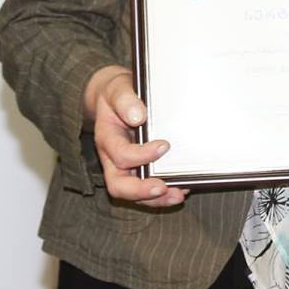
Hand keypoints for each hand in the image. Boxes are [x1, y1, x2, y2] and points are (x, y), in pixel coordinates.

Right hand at [86, 65, 185, 208]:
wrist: (116, 99)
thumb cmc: (118, 95)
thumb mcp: (118, 90)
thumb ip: (125, 100)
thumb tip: (137, 116)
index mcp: (107, 138)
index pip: (120, 155)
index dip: (141, 155)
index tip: (164, 146)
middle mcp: (112, 158)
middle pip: (118, 185)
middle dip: (140, 191)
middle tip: (162, 187)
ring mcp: (124, 168)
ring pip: (133, 194)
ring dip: (155, 199)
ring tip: (178, 194)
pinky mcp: (137, 171)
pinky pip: (146, 190)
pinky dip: (163, 194)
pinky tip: (181, 187)